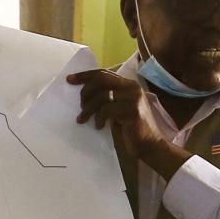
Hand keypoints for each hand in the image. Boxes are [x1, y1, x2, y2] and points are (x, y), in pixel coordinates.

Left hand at [64, 69, 186, 177]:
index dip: (85, 75)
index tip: (69, 80)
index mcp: (128, 84)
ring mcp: (133, 98)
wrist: (150, 145)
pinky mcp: (132, 111)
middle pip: (101, 79)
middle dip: (86, 91)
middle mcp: (132, 87)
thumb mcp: (116, 110)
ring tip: (83, 119)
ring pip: (102, 95)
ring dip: (88, 109)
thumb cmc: (130, 129)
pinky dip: (99, 118)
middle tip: (80, 106)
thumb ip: (106, 99)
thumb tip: (83, 95)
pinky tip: (99, 126)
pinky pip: (107, 109)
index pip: (103, 73)